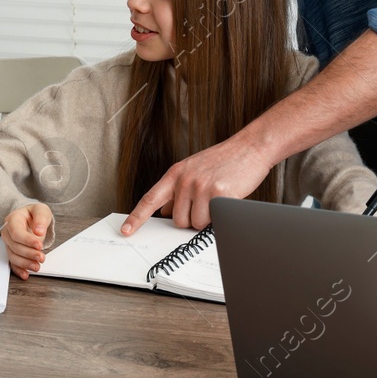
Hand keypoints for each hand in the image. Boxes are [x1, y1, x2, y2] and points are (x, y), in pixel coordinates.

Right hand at [2, 203, 52, 279]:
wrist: (31, 218)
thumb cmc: (34, 214)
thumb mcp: (41, 210)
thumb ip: (41, 218)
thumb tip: (39, 231)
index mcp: (13, 220)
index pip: (16, 233)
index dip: (27, 241)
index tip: (39, 245)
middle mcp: (8, 232)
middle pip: (14, 246)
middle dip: (28, 254)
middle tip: (41, 257)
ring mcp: (9, 243)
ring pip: (13, 256)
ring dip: (25, 264)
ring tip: (36, 266)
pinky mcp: (12, 252)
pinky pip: (13, 263)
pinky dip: (19, 270)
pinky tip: (25, 274)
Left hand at [122, 134, 272, 233]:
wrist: (250, 147)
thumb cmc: (224, 161)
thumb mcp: (193, 170)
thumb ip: (178, 190)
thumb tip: (166, 212)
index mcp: (176, 173)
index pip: (150, 199)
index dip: (136, 217)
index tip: (126, 230)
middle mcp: (185, 179)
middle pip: (178, 220)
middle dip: (192, 218)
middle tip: (206, 202)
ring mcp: (201, 186)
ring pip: (195, 224)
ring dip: (207, 219)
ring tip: (217, 199)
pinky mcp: (218, 194)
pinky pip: (212, 221)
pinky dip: (219, 217)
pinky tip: (226, 199)